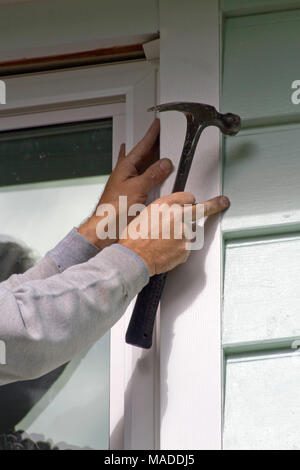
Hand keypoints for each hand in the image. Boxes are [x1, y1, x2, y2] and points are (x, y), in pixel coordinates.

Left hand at [78, 119, 172, 248]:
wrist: (105, 227)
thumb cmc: (114, 209)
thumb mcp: (137, 188)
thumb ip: (152, 175)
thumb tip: (165, 164)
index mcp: (126, 166)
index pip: (142, 145)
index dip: (151, 134)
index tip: (157, 123)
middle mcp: (126, 173)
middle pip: (144, 154)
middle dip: (154, 145)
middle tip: (164, 136)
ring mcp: (128, 183)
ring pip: (144, 167)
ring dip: (153, 160)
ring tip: (162, 152)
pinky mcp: (131, 194)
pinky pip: (144, 180)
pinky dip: (150, 175)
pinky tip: (152, 175)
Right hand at [119, 192, 229, 275]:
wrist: (134, 257)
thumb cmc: (134, 238)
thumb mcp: (145, 214)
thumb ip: (163, 210)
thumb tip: (172, 210)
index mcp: (165, 204)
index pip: (188, 197)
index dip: (189, 202)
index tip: (195, 202)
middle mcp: (177, 216)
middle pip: (202, 208)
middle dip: (215, 205)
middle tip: (222, 202)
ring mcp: (183, 233)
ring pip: (190, 232)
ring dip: (182, 236)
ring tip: (164, 242)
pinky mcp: (186, 248)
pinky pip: (186, 247)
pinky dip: (178, 249)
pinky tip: (165, 250)